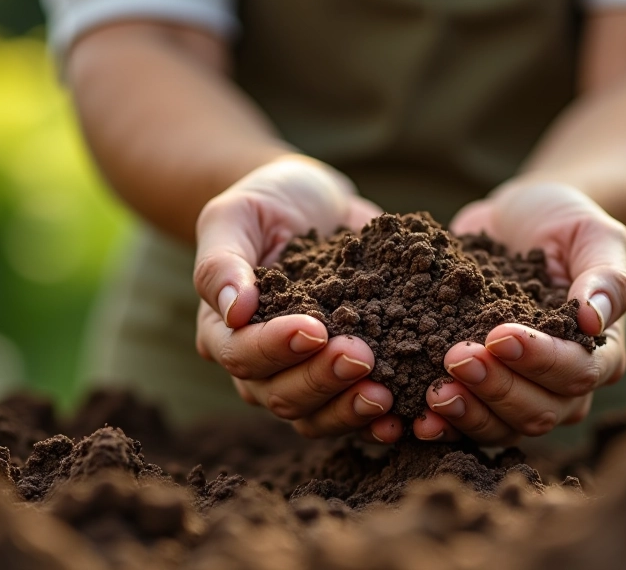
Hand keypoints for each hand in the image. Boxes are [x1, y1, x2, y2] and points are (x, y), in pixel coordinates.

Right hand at [193, 154, 402, 442]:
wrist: (318, 204)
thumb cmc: (268, 204)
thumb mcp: (236, 215)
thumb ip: (222, 261)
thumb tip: (234, 309)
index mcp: (225, 331)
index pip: (242, 354)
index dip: (275, 347)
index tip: (313, 329)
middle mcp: (261, 367)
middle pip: (282, 395)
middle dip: (322, 379)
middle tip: (361, 356)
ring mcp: (306, 376)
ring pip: (318, 415)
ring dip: (351, 409)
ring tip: (385, 395)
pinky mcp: (348, 377)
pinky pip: (357, 414)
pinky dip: (378, 421)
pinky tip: (403, 418)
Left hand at [414, 183, 625, 444]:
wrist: (514, 221)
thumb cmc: (563, 224)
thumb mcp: (594, 234)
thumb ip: (607, 276)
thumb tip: (595, 320)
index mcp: (598, 352)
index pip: (576, 372)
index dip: (539, 360)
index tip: (500, 335)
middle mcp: (562, 385)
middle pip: (538, 411)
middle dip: (496, 388)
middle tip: (457, 358)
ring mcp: (518, 392)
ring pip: (500, 426)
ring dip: (467, 412)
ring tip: (434, 392)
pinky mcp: (478, 391)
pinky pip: (463, 423)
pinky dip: (440, 425)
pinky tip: (415, 419)